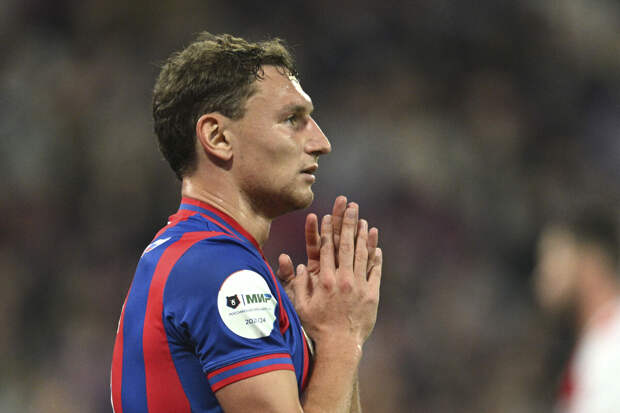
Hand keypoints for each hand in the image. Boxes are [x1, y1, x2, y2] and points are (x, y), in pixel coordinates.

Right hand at [278, 202, 382, 346]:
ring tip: (364, 220)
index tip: (328, 214)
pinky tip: (376, 245)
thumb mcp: (299, 305)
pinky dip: (376, 257)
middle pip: (345, 245)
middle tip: (350, 205)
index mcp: (325, 280)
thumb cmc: (316, 326)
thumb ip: (297, 283)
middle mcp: (343, 279)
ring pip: (361, 254)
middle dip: (348, 222)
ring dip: (363, 236)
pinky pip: (375, 271)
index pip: (326, 248)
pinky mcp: (372, 294)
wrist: (339, 346)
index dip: (327, 229)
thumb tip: (295, 263)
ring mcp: (359, 285)